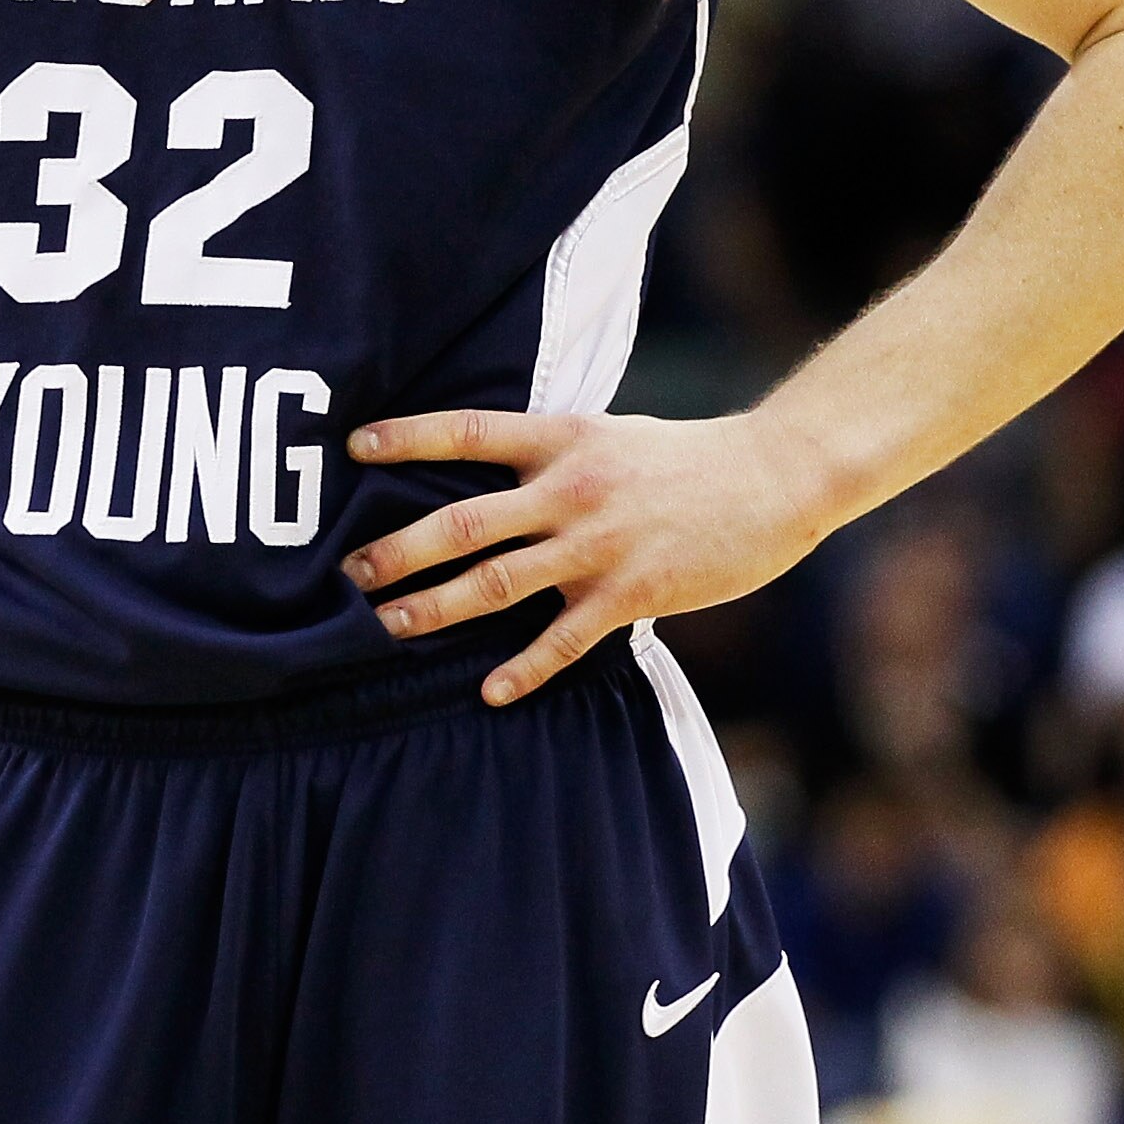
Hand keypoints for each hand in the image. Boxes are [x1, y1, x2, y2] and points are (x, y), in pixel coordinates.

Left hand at [341, 407, 831, 705]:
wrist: (774, 477)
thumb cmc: (685, 457)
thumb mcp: (608, 433)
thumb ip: (550, 451)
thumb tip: (489, 466)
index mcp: (563, 437)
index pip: (467, 431)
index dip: (407, 438)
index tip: (353, 447)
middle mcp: (571, 489)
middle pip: (464, 521)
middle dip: (400, 550)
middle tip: (349, 574)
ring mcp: (599, 544)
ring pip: (498, 583)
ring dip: (437, 608)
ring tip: (389, 628)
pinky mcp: (631, 593)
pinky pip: (563, 640)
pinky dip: (523, 669)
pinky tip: (489, 692)